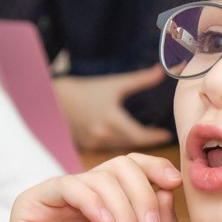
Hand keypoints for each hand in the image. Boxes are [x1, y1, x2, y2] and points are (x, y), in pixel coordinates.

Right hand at [0, 152, 183, 221]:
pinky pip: (69, 186)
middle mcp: (84, 197)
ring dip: (126, 210)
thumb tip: (168, 190)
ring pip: (100, 177)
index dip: (155, 168)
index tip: (175, 183)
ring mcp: (58, 199)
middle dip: (144, 196)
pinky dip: (94, 201)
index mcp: (108, 205)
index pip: (133, 169)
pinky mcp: (33, 203)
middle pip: (121, 166)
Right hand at [54, 70, 172, 150]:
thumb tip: (162, 70)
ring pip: (121, 150)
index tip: (167, 135)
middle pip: (133, 145)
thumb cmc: (87, 89)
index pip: (141, 136)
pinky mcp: (88, 147)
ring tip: (147, 141)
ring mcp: (95, 143)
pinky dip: (120, 148)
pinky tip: (127, 143)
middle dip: (147, 143)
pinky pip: (110, 151)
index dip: (155, 137)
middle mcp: (104, 135)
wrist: (54, 99)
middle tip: (160, 139)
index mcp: (112, 119)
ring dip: (134, 147)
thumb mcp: (115, 84)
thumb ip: (141, 80)